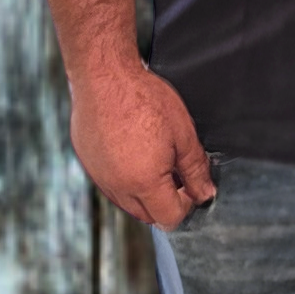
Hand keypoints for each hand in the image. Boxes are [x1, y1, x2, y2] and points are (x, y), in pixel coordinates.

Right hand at [69, 62, 215, 229]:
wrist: (104, 76)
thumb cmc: (143, 99)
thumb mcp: (183, 133)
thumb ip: (196, 169)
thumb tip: (205, 193)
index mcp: (144, 183)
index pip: (170, 217)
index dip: (187, 204)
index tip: (192, 185)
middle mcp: (118, 187)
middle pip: (148, 215)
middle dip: (166, 202)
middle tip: (176, 173)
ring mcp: (100, 177)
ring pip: (128, 203)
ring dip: (145, 193)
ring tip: (156, 161)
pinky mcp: (88, 165)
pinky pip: (111, 186)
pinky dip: (125, 180)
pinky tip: (135, 154)